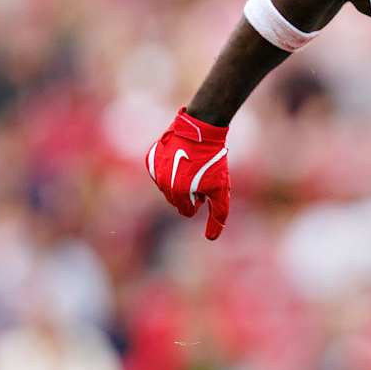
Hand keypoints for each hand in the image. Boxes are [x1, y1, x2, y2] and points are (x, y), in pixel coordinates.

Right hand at [146, 109, 230, 239]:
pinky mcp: (150, 159)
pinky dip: (169, 169)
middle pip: (176, 201)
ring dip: (178, 181)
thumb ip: (218, 215)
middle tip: (199, 175)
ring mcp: (154, 170)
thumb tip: (211, 238)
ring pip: (166, 187)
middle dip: (188, 193)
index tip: (204, 187)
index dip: (199, 201)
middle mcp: (162, 184)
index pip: (186, 211)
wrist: (200, 130)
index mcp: (178, 193)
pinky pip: (159, 173)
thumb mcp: (221, 189)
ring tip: (190, 166)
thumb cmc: (213, 161)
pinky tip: (179, 158)